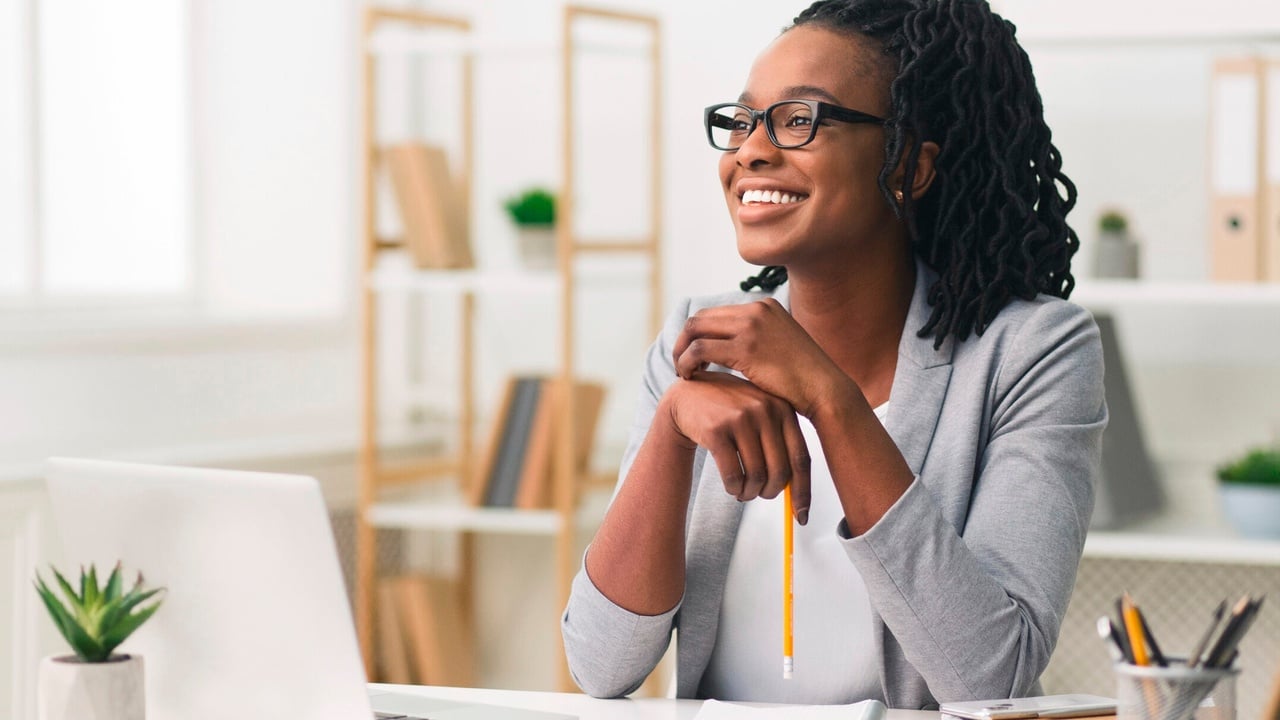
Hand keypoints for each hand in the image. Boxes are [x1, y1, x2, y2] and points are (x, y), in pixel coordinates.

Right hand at [660, 371, 810, 522]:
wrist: (690, 396)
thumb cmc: (730, 412)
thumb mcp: (761, 415)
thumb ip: (780, 443)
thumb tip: (796, 492)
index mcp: (783, 409)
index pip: (801, 458)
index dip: (802, 491)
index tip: (801, 515)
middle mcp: (765, 410)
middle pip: (780, 471)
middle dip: (770, 493)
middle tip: (761, 495)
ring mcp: (740, 419)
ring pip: (756, 475)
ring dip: (750, 493)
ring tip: (743, 492)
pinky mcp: (716, 430)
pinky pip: (733, 475)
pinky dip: (734, 489)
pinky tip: (731, 487)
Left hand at [672, 299, 840, 417]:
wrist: (825, 391)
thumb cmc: (803, 379)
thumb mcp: (780, 347)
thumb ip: (758, 339)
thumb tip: (732, 348)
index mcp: (764, 306)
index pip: (715, 313)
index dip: (697, 334)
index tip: (692, 355)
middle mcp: (756, 309)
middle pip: (700, 317)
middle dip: (683, 341)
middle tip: (680, 364)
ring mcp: (752, 326)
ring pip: (695, 330)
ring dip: (681, 351)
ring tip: (683, 373)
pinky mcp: (746, 347)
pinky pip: (700, 350)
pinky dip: (688, 362)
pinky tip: (690, 378)